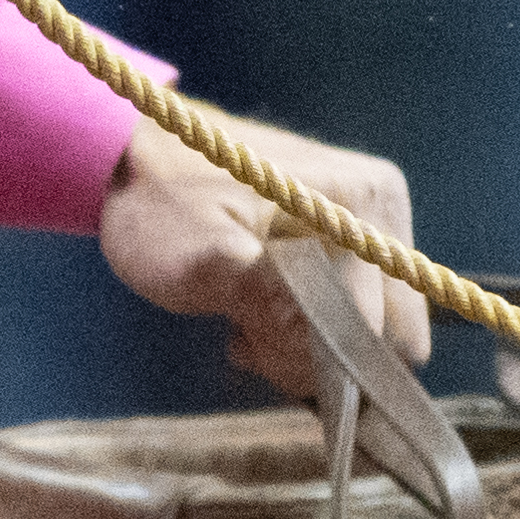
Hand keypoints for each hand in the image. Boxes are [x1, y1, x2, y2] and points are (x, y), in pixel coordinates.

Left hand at [101, 110, 427, 389]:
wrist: (137, 162)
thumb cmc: (158, 205)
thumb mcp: (196, 256)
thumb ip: (264, 295)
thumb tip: (333, 339)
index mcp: (360, 203)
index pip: (369, 327)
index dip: (307, 356)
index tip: (243, 344)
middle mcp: (382, 209)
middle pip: (382, 336)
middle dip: (311, 353)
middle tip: (244, 330)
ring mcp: (374, 226)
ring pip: (368, 335)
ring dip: (303, 345)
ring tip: (244, 317)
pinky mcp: (356, 244)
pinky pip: (355, 319)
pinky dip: (306, 330)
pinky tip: (256, 310)